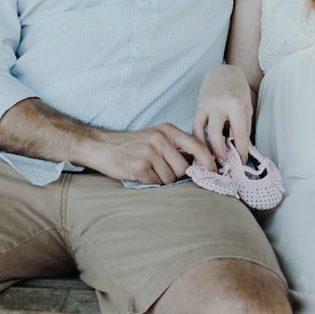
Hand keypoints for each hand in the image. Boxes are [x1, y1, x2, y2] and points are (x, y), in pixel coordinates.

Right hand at [79, 123, 216, 184]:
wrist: (101, 146)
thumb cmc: (132, 144)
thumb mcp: (156, 137)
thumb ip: (176, 146)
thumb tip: (201, 164)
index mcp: (167, 130)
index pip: (197, 145)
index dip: (208, 161)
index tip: (213, 171)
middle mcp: (160, 139)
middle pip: (184, 168)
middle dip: (177, 175)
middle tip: (162, 170)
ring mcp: (149, 153)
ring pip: (170, 178)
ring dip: (162, 179)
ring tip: (149, 170)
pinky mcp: (139, 167)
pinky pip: (156, 183)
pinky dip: (150, 182)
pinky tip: (141, 173)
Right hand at [193, 64, 253, 163]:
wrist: (223, 72)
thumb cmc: (238, 90)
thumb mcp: (247, 107)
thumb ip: (244, 127)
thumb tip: (243, 149)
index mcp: (235, 104)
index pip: (239, 133)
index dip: (242, 150)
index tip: (243, 161)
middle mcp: (219, 104)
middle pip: (217, 136)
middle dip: (221, 153)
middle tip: (224, 165)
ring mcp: (206, 105)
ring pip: (202, 132)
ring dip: (206, 148)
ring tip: (211, 160)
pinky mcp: (198, 106)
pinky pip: (195, 126)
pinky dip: (199, 138)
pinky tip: (203, 147)